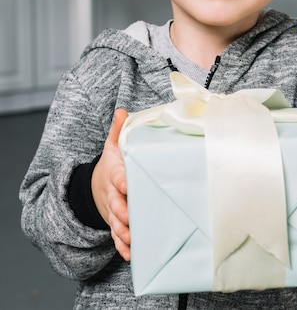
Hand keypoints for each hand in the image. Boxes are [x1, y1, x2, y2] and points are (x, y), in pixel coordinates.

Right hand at [91, 108, 129, 260]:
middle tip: (129, 217)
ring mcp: (113, 211)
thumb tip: (122, 109)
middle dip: (122, 211)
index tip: (126, 184)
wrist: (97, 186)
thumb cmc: (113, 164)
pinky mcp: (115, 223)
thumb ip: (118, 130)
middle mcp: (112, 194)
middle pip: (115, 204)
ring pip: (116, 223)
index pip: (118, 176)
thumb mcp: (113, 146)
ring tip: (131, 240)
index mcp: (115, 174)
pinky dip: (121, 246)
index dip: (121, 181)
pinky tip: (129, 255)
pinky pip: (117, 236)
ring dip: (122, 232)